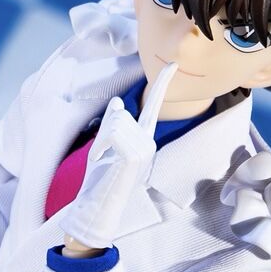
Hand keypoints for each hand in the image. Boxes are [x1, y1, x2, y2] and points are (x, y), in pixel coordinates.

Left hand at [58, 62, 176, 251]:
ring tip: (103, 161)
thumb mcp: (103, 147)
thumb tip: (116, 103)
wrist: (97, 208)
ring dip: (101, 140)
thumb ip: (111, 125)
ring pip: (115, 121)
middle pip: (119, 113)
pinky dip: (100, 145)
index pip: (153, 107)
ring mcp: (144, 150)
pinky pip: (113, 132)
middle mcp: (148, 142)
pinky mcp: (135, 156)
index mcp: (143, 139)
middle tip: (102, 156)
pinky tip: (103, 162)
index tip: (173, 63)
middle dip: (103, 131)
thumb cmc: (99, 181)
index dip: (163, 84)